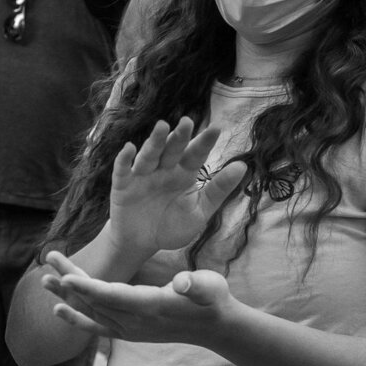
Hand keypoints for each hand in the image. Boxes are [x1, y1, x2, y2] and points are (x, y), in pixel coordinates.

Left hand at [38, 255, 235, 346]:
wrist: (214, 327)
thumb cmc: (212, 299)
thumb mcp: (211, 286)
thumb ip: (197, 284)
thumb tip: (183, 283)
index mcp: (151, 306)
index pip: (113, 296)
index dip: (88, 287)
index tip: (65, 276)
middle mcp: (135, 321)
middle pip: (95, 299)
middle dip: (69, 279)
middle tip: (49, 257)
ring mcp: (129, 329)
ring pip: (91, 311)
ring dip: (67, 295)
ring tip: (44, 278)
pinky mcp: (127, 332)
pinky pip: (96, 327)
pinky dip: (75, 318)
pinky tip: (56, 309)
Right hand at [106, 116, 247, 257]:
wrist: (142, 243)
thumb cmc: (172, 226)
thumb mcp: (200, 211)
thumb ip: (218, 190)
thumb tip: (242, 166)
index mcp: (184, 174)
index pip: (195, 155)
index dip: (204, 142)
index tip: (216, 128)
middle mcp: (163, 170)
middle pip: (172, 150)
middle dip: (179, 136)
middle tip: (187, 122)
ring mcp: (142, 176)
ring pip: (149, 155)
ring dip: (154, 141)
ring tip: (162, 126)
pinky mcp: (123, 186)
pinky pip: (122, 170)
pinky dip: (124, 159)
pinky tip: (129, 148)